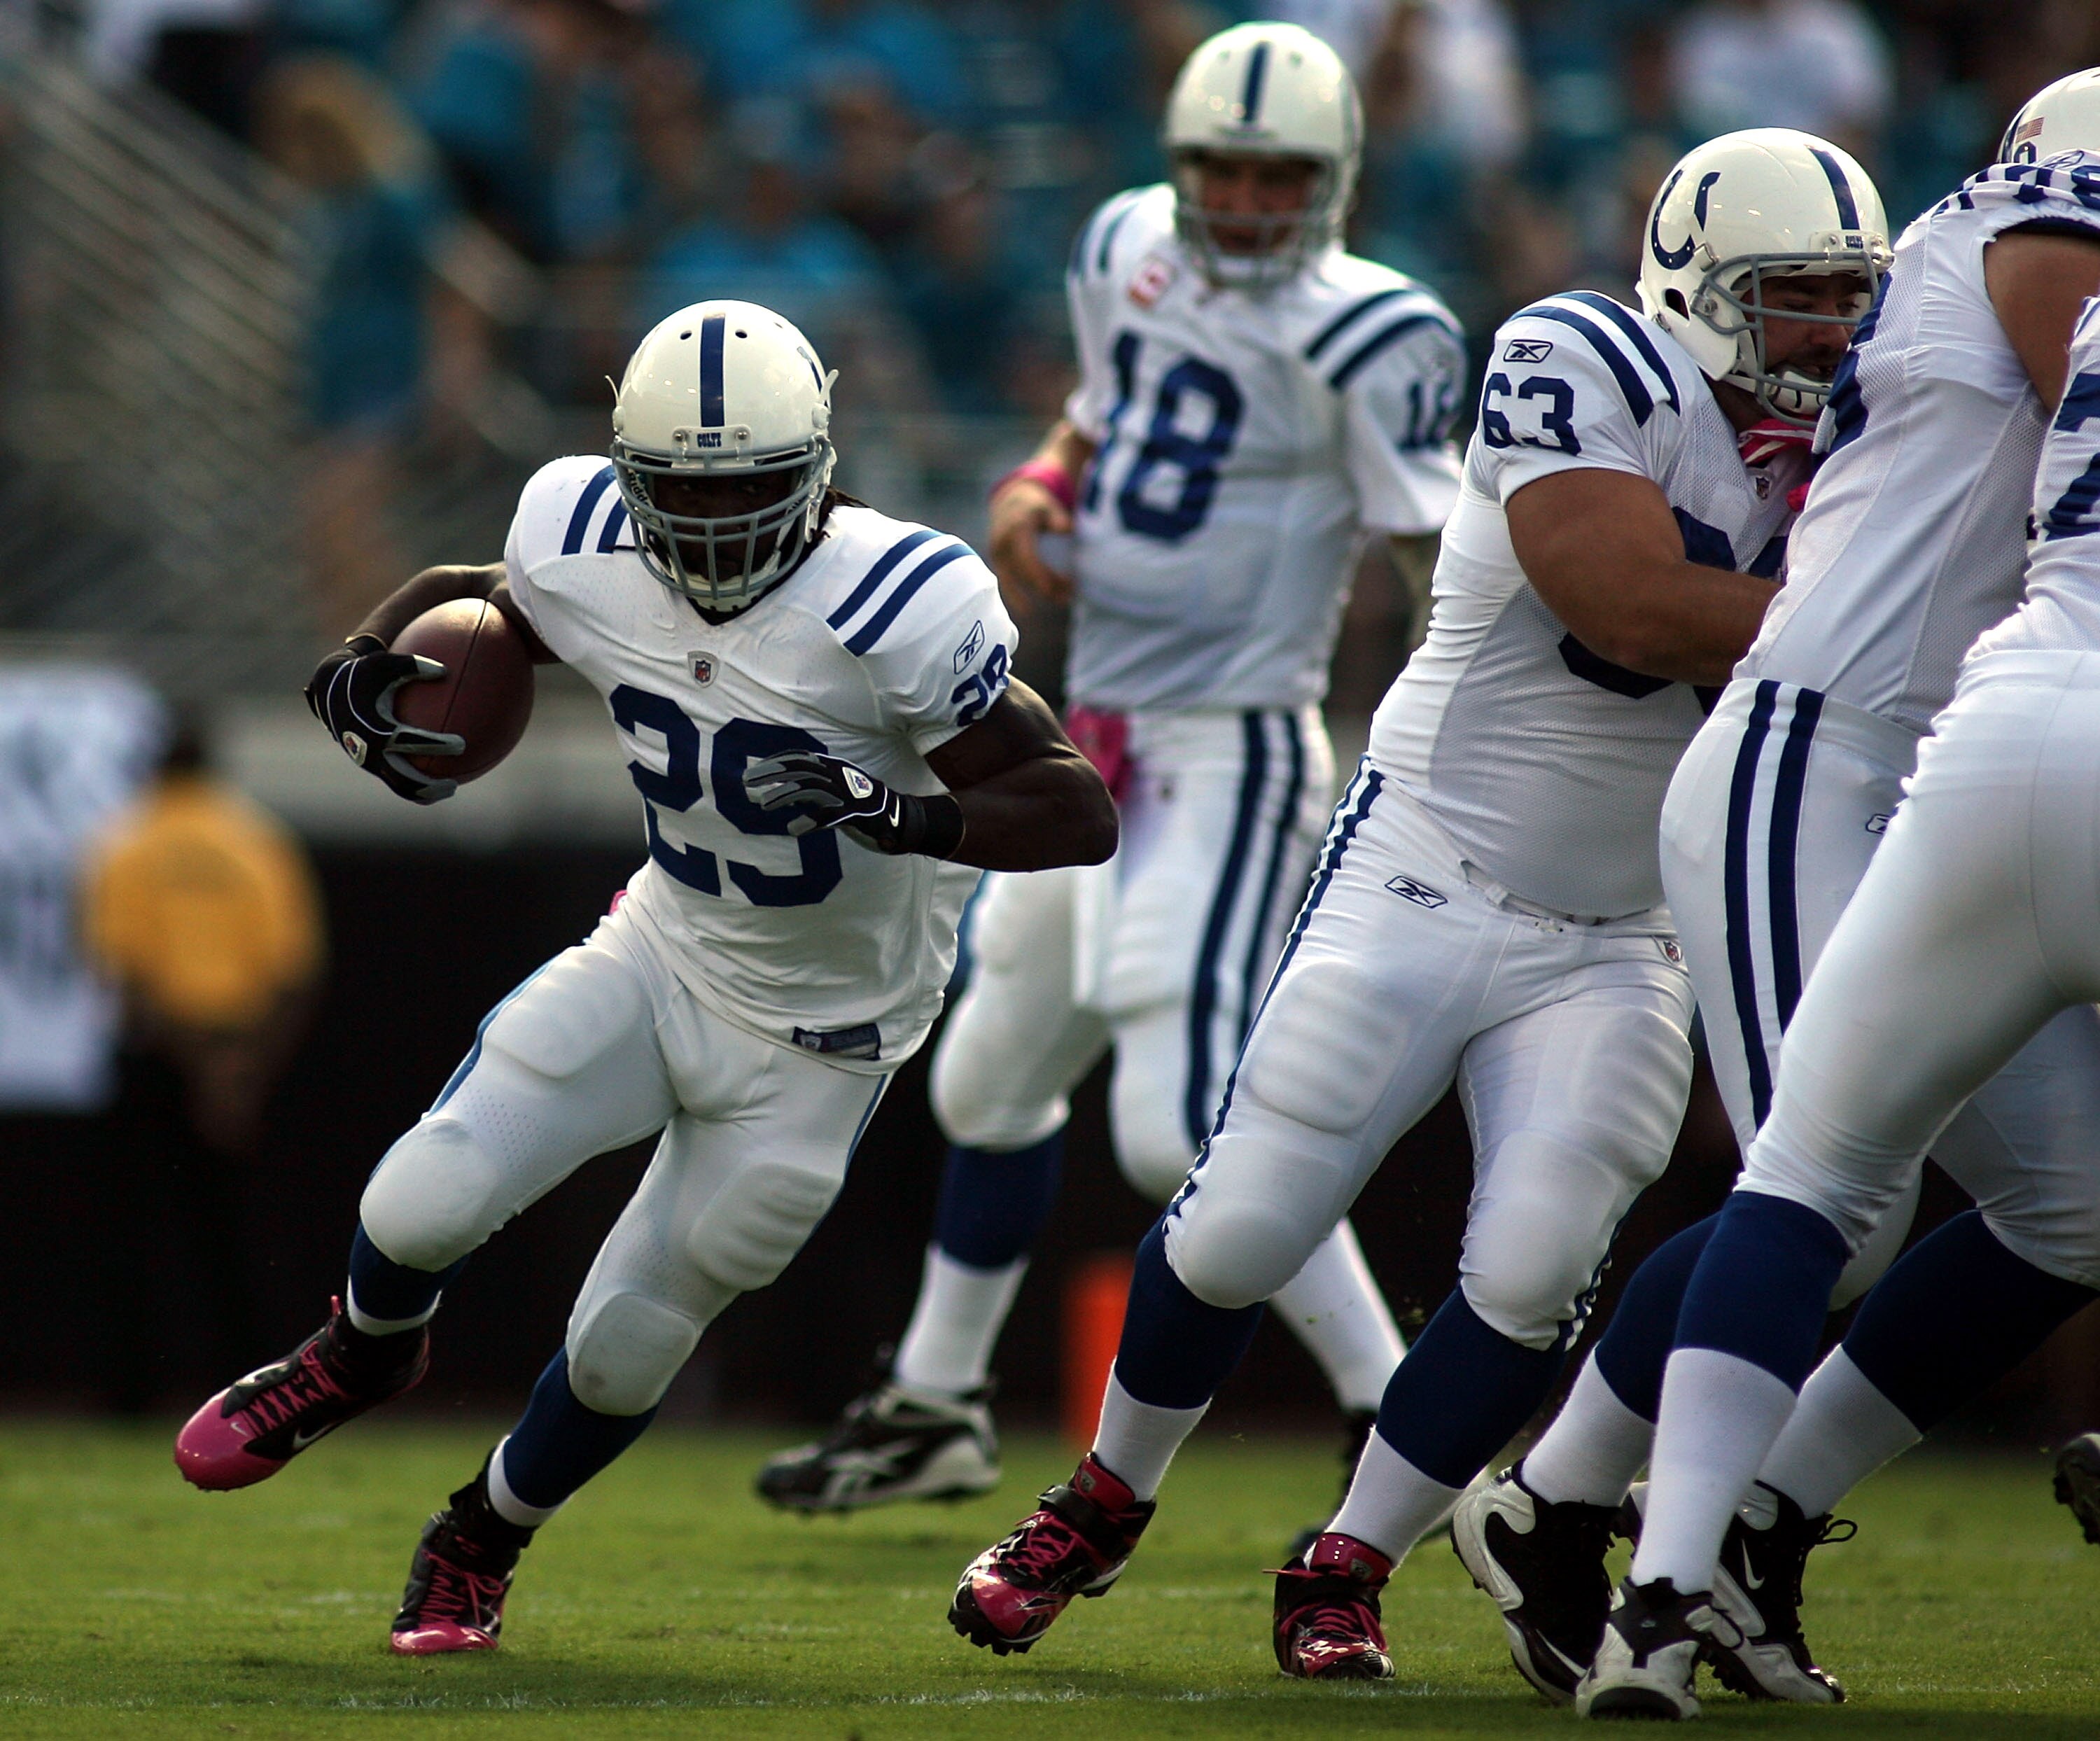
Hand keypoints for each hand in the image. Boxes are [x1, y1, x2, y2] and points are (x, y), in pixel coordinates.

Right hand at [305, 636, 465, 803]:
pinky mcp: (369, 764)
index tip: (461, 744)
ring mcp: (367, 761)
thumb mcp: (384, 664)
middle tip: (453, 784)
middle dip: (428, 785)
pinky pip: (394, 780)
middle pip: (402, 779)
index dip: (436, 745)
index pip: (410, 741)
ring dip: (423, 793)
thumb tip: (444, 670)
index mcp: (375, 728)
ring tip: (450, 789)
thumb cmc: (364, 675)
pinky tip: (437, 780)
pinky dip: (415, 785)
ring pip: (397, 786)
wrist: (330, 691)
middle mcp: (369, 751)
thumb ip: (413, 665)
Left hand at [743, 751, 963, 857]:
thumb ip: (812, 790)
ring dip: (783, 796)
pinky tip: (793, 829)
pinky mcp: (855, 815)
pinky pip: (828, 816)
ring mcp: (847, 795)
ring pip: (809, 789)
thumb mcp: (836, 790)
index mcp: (834, 768)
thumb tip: (782, 792)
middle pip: (798, 770)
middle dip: (770, 774)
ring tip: (763, 806)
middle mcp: (838, 777)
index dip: (775, 762)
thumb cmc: (863, 806)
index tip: (755, 771)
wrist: (899, 818)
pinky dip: (809, 821)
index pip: (799, 758)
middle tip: (746, 783)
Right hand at [988, 477, 1073, 605]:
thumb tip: (1067, 528)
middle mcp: (1001, 545)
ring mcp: (996, 556)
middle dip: (1045, 589)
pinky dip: (1020, 597)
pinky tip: (1032, 609)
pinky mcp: (997, 565)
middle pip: (1022, 574)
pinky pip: (1007, 584)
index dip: (1042, 575)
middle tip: (1068, 597)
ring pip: (1012, 583)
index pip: (1027, 558)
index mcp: (1015, 530)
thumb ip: (1057, 517)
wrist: (1009, 504)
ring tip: (1061, 600)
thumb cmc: (1034, 507)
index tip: (1061, 587)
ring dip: (1035, 595)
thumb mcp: (1046, 506)